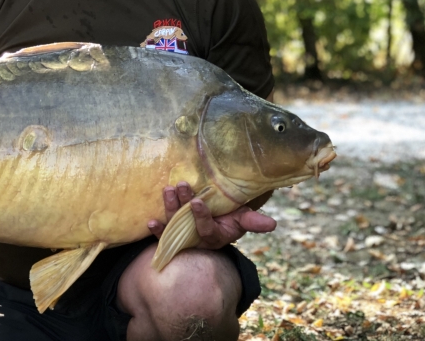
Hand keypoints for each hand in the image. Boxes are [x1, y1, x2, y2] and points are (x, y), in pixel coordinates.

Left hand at [147, 182, 276, 248]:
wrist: (214, 225)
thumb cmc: (229, 219)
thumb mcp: (241, 219)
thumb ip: (253, 221)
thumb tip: (274, 224)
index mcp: (215, 235)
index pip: (207, 229)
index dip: (201, 217)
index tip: (197, 202)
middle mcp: (197, 238)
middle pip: (187, 224)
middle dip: (183, 205)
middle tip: (181, 186)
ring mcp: (183, 236)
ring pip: (174, 223)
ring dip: (170, 207)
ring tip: (168, 189)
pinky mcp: (171, 234)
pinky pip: (162, 234)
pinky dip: (156, 230)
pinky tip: (150, 222)